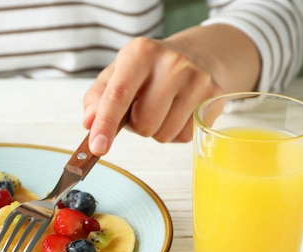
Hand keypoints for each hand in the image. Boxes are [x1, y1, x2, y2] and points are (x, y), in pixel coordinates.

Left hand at [82, 36, 223, 154]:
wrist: (195, 55)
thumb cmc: (147, 71)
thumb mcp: (116, 75)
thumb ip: (96, 99)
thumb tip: (89, 122)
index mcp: (140, 53)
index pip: (118, 95)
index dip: (105, 125)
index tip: (97, 147)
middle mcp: (171, 62)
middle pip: (144, 123)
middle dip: (137, 125)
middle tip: (142, 108)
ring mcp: (197, 78)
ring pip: (164, 134)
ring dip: (156, 130)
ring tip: (161, 108)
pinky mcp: (214, 95)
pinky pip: (185, 136)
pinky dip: (175, 132)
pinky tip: (177, 112)